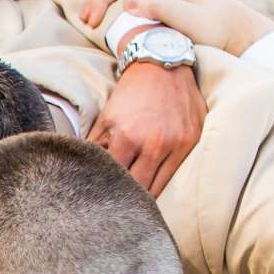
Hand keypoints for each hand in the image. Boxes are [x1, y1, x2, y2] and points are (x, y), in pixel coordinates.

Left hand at [88, 59, 204, 197]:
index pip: (114, 178)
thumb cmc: (131, 93)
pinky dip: (162, 184)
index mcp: (128, 137)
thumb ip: (95, 146)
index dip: (107, 190)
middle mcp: (153, 144)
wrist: (163, 64)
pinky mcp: (191, 142)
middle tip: (115, 209)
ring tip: (133, 205)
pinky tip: (152, 191)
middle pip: (137, 190)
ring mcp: (176, 144)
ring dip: (144, 198)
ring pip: (157, 188)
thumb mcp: (107, 117)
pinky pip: (174, 175)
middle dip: (125, 200)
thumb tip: (83, 170)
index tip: (100, 201)